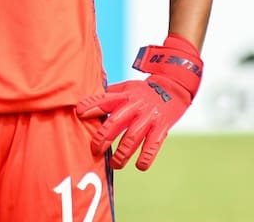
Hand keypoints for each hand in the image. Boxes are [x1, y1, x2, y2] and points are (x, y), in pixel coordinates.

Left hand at [76, 34, 202, 170]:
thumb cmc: (144, 91)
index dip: (92, 105)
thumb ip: (109, 95)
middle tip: (95, 150)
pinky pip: (153, 146)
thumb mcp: (127, 87)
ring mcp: (149, 118)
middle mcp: (136, 107)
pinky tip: (139, 165)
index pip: (105, 100)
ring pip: (133, 138)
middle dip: (103, 137)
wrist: (174, 88)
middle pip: (116, 122)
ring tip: (114, 165)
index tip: (79, 113)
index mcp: (125, 96)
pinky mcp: (161, 128)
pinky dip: (146, 158)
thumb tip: (85, 102)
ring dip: (122, 154)